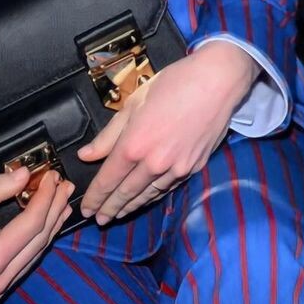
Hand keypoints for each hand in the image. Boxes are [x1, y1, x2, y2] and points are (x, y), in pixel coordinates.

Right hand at [0, 168, 73, 303]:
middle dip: (54, 210)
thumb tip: (24, 175)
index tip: (52, 176)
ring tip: (61, 205)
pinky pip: (20, 268)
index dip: (46, 197)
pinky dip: (32, 246)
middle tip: (64, 186)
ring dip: (48, 229)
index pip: (33, 223)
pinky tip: (39, 230)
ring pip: (32, 257)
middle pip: (39, 241)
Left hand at [78, 41, 257, 224]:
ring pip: (148, 195)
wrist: (217, 82)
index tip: (86, 209)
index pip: (108, 180)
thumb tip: (87, 155)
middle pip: (126, 193)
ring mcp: (176, 167)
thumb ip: (109, 134)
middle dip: (110, 209)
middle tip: (99, 221)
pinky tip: (147, 199)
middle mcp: (154, 162)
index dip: (95, 197)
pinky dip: (153, 196)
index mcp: (134, 144)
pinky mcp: (193, 167)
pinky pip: (168, 187)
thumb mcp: (134, 103)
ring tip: (119, 214)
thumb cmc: (174, 84)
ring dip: (131, 207)